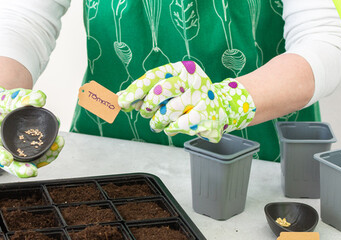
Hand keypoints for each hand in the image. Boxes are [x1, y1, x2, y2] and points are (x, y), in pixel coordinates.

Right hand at [0, 83, 63, 177]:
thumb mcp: (6, 97)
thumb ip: (23, 98)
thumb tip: (41, 98)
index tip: (6, 160)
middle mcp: (2, 148)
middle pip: (11, 164)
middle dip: (21, 170)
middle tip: (32, 172)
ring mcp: (15, 150)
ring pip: (27, 162)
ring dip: (43, 159)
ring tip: (57, 147)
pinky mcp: (26, 148)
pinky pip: (37, 155)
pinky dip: (48, 152)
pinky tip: (58, 144)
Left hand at [117, 61, 255, 141]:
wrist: (220, 109)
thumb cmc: (187, 99)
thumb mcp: (167, 91)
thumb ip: (145, 93)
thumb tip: (120, 98)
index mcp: (182, 68)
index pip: (154, 76)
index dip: (136, 89)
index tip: (122, 101)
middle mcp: (194, 79)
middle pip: (160, 91)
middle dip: (148, 105)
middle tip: (145, 112)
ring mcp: (202, 97)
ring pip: (167, 112)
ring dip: (158, 121)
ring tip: (161, 121)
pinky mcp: (206, 116)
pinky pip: (177, 126)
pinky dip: (171, 129)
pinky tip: (175, 126)